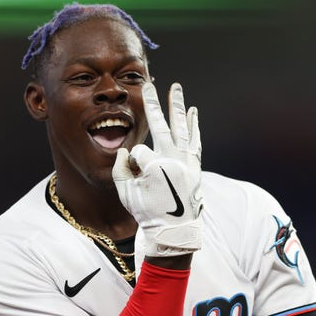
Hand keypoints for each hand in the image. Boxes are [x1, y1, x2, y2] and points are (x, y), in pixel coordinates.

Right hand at [113, 82, 202, 256]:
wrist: (174, 229)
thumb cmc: (148, 213)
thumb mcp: (126, 194)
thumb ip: (120, 170)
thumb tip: (125, 151)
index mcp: (154, 167)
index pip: (138, 152)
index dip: (133, 166)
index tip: (136, 179)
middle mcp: (172, 159)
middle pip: (160, 125)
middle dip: (152, 104)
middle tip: (147, 86)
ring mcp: (186, 161)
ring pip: (181, 127)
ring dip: (177, 106)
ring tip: (176, 88)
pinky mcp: (195, 164)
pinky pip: (195, 140)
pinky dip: (194, 125)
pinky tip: (193, 111)